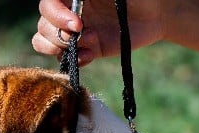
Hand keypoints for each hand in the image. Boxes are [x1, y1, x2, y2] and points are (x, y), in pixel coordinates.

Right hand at [32, 0, 165, 64]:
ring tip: (90, 45)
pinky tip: (91, 55)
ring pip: (44, 42)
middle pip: (43, 25)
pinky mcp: (85, 49)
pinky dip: (75, 60)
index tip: (77, 24)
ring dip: (62, 48)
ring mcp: (74, 32)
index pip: (47, 4)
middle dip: (59, 35)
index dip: (55, 15)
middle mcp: (67, 11)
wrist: (155, 14)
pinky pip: (65, 59)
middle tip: (88, 34)